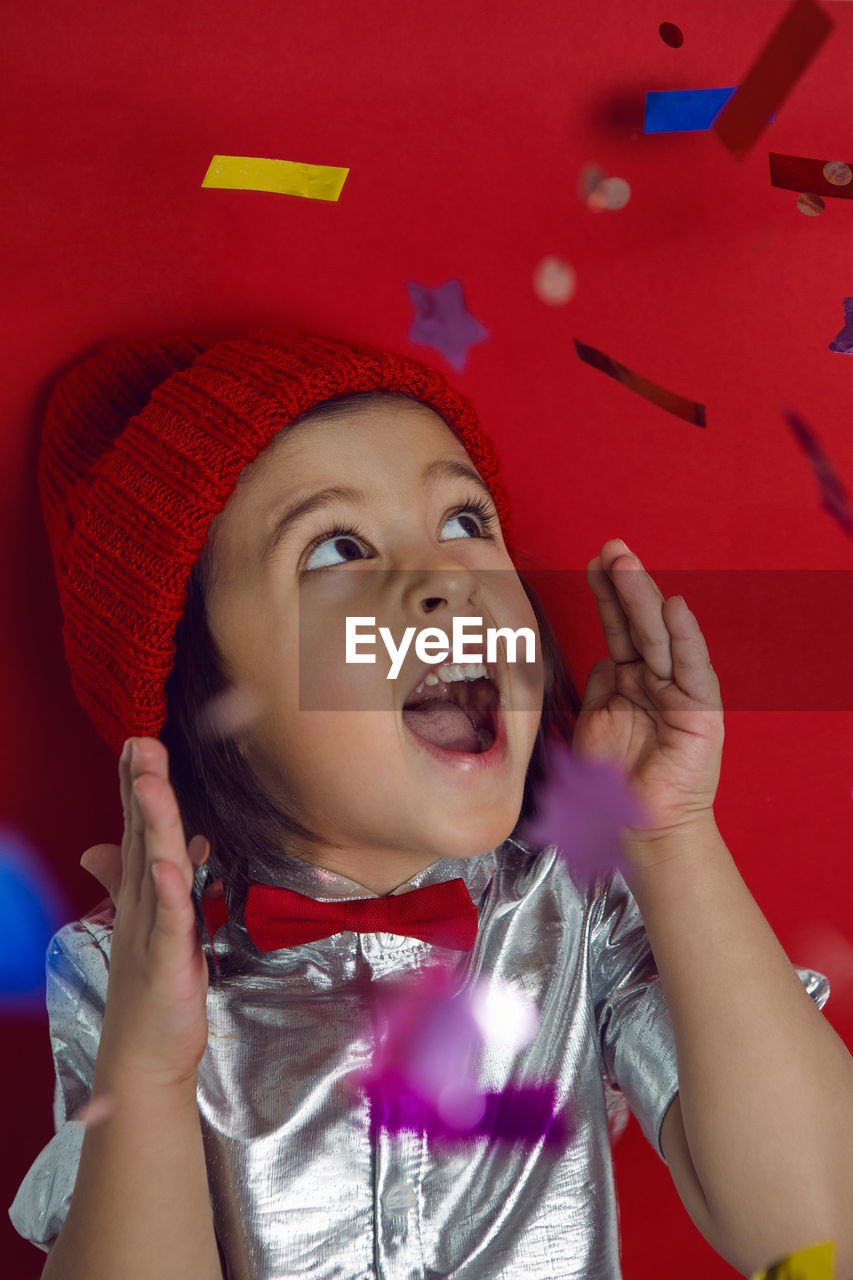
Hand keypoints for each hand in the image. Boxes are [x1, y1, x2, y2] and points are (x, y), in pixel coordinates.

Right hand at [87, 737, 216, 1090]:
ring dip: (153, 823)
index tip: (136, 742)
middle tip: (140, 741)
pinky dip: (169, 890)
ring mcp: (153, 928)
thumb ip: (143, 883)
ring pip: (155, 864)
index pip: (137, 828)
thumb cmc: (151, 988)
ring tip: (149, 783)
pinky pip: (170, 918)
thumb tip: (136, 846)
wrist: (145, 1055)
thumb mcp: (152, 925)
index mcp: (141, 890)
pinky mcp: (170, 958)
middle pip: (142, 834)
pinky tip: (168, 864)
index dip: (135, 784)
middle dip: (141, 786)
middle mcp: (142, 901)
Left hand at [573, 539, 723, 850]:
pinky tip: (674, 608)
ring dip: (643, 599)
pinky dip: (684, 638)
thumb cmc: (608, 784)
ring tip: (627, 566)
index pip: (616, 628)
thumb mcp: (591, 724)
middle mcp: (653, 680)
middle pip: (638, 624)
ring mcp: (677, 693)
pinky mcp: (699, 712)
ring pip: (659, 638)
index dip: (604, 595)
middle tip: (611, 549)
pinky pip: (691, 669)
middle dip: (623, 585)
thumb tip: (599, 659)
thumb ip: (596, 688)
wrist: (632, 829)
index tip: (591, 562)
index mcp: (627, 680)